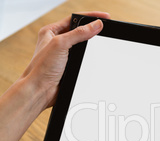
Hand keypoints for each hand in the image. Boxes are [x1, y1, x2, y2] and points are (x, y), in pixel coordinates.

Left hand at [0, 12, 109, 140]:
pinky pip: (85, 58)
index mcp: (51, 32)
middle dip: (93, 30)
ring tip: (102, 42)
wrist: (40, 90)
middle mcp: (57, 42)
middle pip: (80, 31)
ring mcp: (65, 55)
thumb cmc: (42, 68)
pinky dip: (91, 57)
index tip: (105, 17)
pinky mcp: (71, 66)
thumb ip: (79, 33)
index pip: (75, 19)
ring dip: (92, 45)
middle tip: (107, 29)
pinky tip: (96, 57)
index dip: (91, 17)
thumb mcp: (60, 44)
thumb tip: (96, 25)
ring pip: (84, 46)